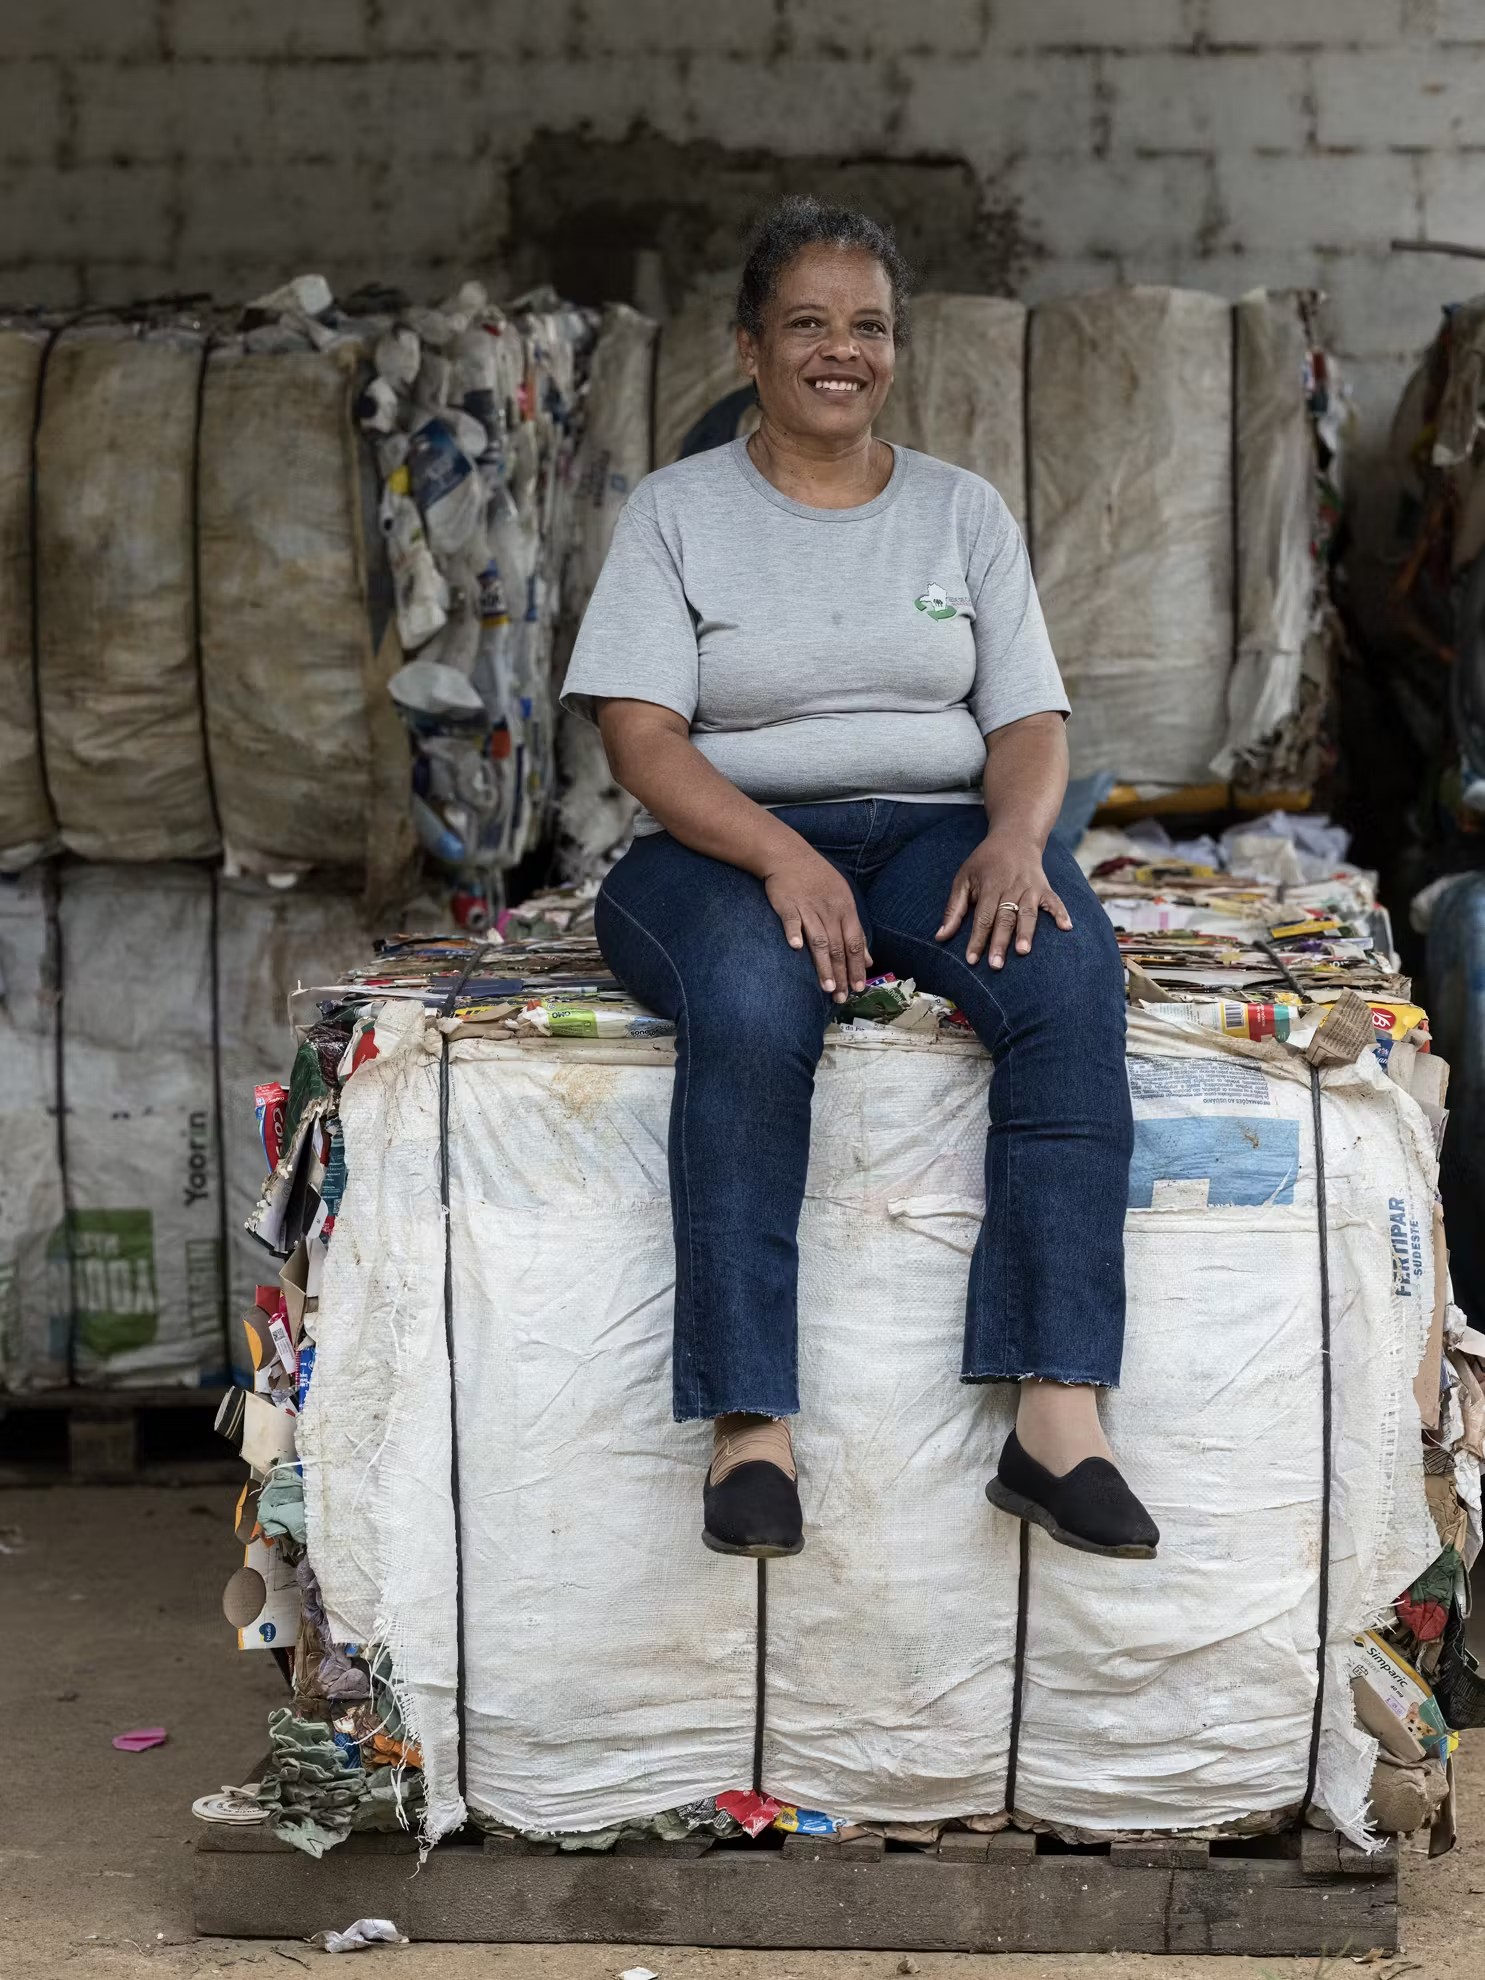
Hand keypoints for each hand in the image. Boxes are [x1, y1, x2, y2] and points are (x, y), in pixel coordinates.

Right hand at [763, 847, 871, 1000]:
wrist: (788, 855)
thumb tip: (869, 959)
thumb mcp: (843, 900)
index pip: (855, 943)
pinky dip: (794, 932)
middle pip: (838, 947)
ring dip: (824, 964)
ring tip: (828, 988)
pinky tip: (795, 947)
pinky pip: (792, 920)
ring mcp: (808, 907)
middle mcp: (829, 910)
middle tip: (843, 998)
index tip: (860, 988)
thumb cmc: (817, 879)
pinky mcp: (787, 904)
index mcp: (845, 909)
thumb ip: (855, 930)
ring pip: (819, 940)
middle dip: (842, 974)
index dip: (858, 967)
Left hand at [936, 829, 1071, 968]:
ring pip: (1028, 913)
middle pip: (1004, 918)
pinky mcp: (1045, 887)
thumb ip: (954, 908)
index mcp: (990, 886)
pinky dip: (1061, 913)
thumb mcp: (964, 878)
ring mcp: (1030, 887)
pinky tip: (1066, 927)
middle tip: (996, 965)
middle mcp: (1011, 887)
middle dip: (1000, 942)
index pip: (983, 917)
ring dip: (1026, 932)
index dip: (977, 938)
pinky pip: (1055, 901)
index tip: (971, 959)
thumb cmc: (985, 862)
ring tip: (1024, 951)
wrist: (1014, 837)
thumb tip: (940, 936)